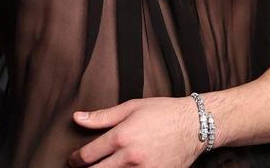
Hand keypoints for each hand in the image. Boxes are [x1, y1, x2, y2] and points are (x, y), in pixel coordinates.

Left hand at [68, 97, 201, 166]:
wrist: (195, 125)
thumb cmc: (163, 112)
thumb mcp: (130, 108)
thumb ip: (102, 117)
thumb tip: (77, 118)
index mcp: (121, 137)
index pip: (88, 155)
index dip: (76, 159)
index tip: (74, 160)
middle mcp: (131, 158)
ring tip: (102, 167)